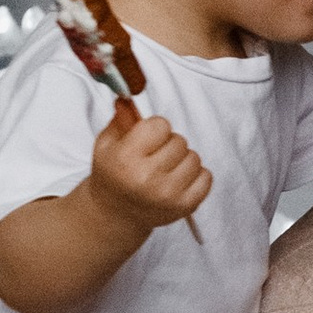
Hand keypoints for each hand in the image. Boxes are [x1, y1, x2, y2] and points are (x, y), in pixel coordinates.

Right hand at [85, 101, 211, 236]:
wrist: (115, 214)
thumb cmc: (113, 175)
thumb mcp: (106, 145)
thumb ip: (120, 120)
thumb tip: (127, 99)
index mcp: (125, 160)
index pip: (160, 126)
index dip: (155, 129)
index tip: (147, 139)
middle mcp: (147, 179)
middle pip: (179, 141)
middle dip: (168, 144)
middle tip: (154, 156)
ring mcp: (168, 195)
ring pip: (194, 158)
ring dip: (182, 160)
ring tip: (166, 169)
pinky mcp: (185, 206)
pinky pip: (206, 177)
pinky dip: (196, 176)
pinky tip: (178, 180)